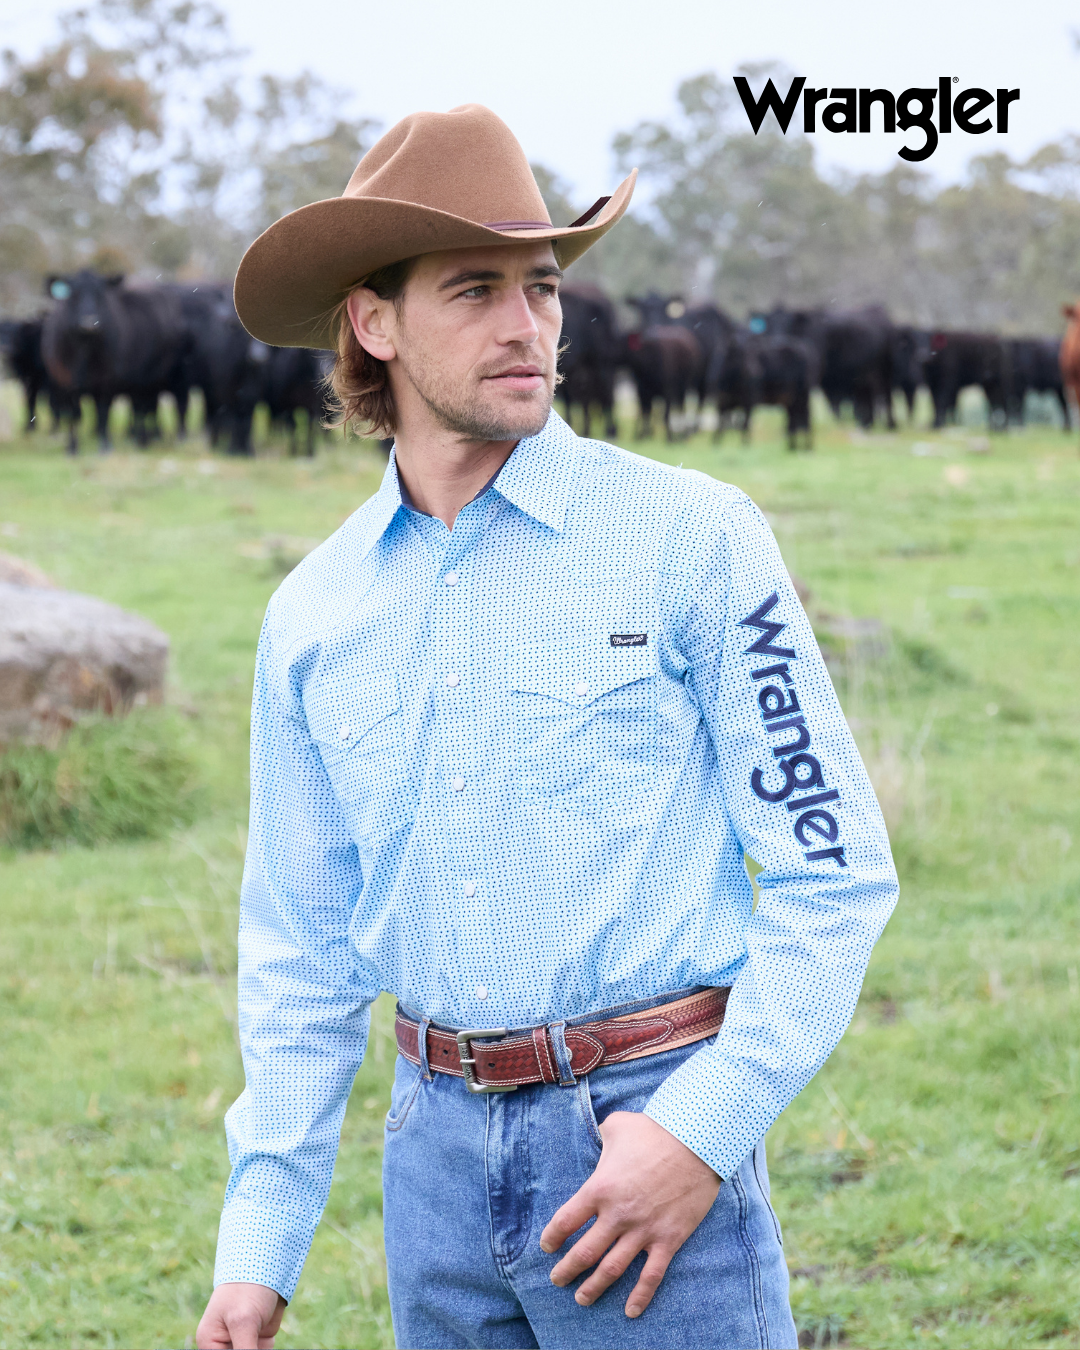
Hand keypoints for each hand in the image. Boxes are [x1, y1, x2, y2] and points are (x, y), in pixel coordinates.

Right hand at [196, 1283, 286, 1348]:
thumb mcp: (244, 1323)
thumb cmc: (247, 1289)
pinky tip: (268, 1341)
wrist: (268, 1265)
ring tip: (259, 1335)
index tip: (248, 1347)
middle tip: (256, 1345)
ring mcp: (243, 1341)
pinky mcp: (259, 1338)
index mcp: (209, 1343)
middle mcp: (224, 1345)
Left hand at [540, 1110, 719, 1318]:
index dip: (553, 1237)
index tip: (547, 1246)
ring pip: (612, 1269)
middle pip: (584, 1252)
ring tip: (582, 1298)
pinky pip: (651, 1275)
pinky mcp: (668, 1239)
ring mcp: (643, 1230)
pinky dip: (640, 1296)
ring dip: (594, 1287)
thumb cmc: (654, 1131)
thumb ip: (602, 1137)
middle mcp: (617, 1215)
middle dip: (566, 1270)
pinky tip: (630, 1311)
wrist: (696, 1143)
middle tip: (557, 1280)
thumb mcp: (617, 1126)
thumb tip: (600, 1138)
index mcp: (600, 1188)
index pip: (566, 1221)